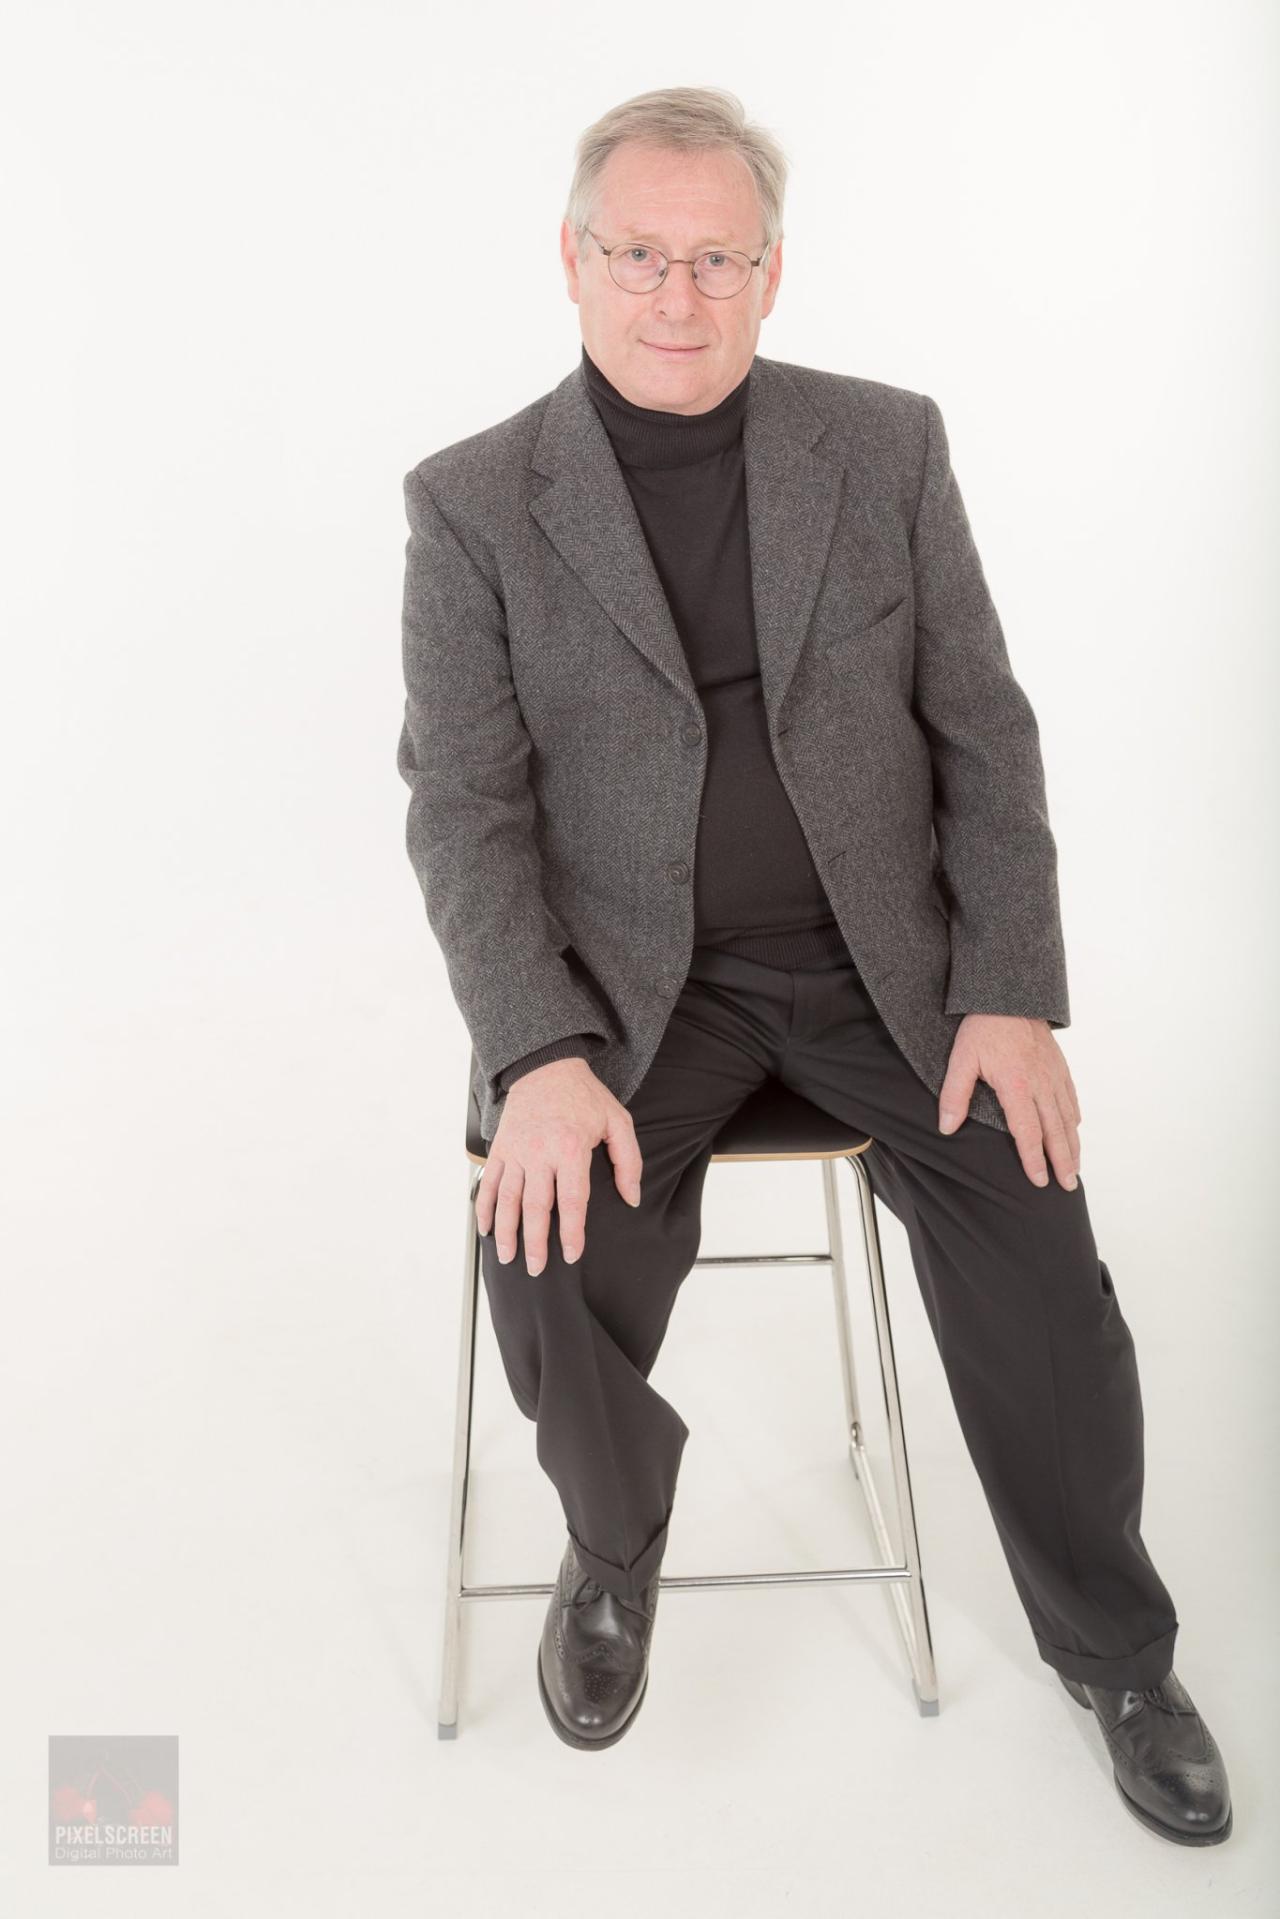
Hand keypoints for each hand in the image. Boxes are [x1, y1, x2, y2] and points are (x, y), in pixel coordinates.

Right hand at [476, 1058, 642, 1274]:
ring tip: (508, 1257)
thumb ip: (628, 1161)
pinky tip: (486, 1229)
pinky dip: (485, 1208)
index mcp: (570, 1149)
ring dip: (506, 1232)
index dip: (571, 1232)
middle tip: (537, 1268)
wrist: (545, 1065)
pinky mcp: (500, 1148)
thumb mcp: (617, 1122)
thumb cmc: (584, 1095)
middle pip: (535, 1208)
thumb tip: (632, 1198)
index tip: (571, 1254)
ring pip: (508, 1200)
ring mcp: (516, 1151)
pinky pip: (489, 1183)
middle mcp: (539, 1153)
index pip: (571, 1202)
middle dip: (535, 1242)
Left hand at [938, 1014, 1081, 1189]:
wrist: (1008, 994)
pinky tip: (1075, 1129)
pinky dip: (1074, 1117)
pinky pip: (1070, 1097)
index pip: (1027, 1131)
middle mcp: (1041, 1084)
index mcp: (1016, 1085)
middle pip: (1055, 1131)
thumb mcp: (961, 1060)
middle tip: (1068, 1185)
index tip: (1039, 1180)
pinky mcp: (1059, 1065)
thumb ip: (954, 1096)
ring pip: (1067, 1117)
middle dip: (1062, 1161)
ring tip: (1075, 1168)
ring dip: (1072, 1145)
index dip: (1033, 1159)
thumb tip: (947, 1128)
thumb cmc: (982, 1027)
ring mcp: (1053, 1074)